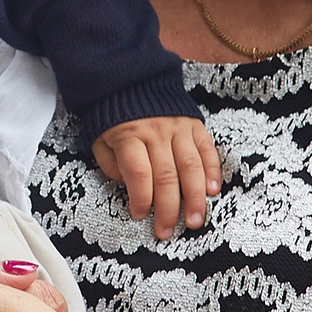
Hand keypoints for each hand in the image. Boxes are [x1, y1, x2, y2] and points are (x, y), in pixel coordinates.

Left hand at [91, 115, 222, 238]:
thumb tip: (130, 188)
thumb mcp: (99, 139)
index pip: (139, 174)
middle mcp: (156, 132)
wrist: (130, 79)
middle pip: (166, 176)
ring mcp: (178, 127)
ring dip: (195, 198)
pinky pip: (207, 149)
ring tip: (195, 221)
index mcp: (129, 136)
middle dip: (168, 209)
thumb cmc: (112, 116)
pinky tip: (212, 191)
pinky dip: (212, 171)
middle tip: (167, 232)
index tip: (139, 215)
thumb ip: (111, 165)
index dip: (141, 199)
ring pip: (191, 167)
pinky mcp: (194, 124)